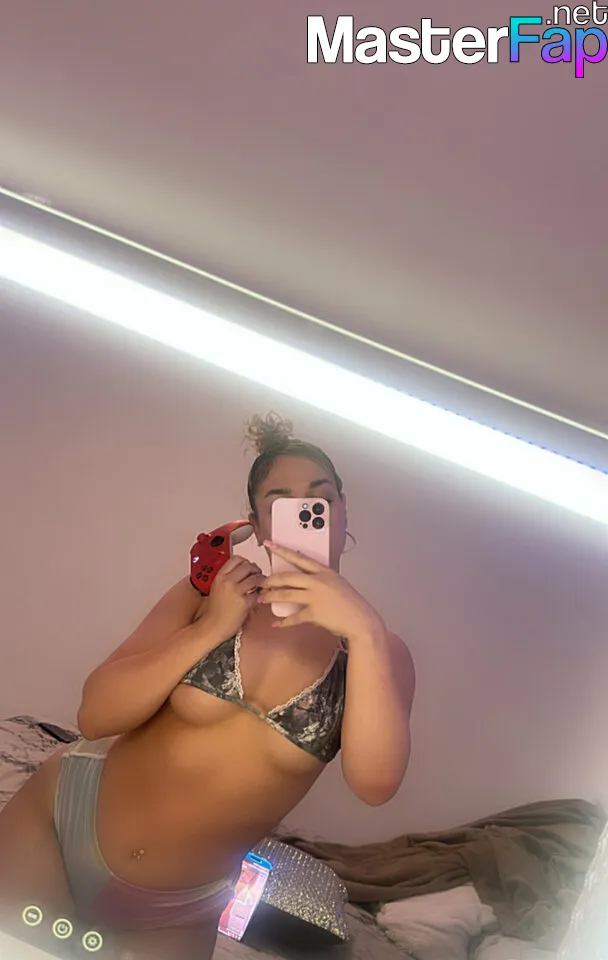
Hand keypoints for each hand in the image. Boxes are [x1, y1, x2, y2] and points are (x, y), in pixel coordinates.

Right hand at [204, 556, 263, 639]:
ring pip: (256, 578)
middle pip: (248, 566)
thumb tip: (242, 571)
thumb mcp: (216, 588)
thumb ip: (227, 578)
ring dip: (261, 581)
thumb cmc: (215, 610)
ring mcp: (236, 592)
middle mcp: (227, 581)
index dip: (246, 562)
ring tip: (260, 585)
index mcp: (220, 576)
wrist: (212, 626)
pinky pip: (258, 593)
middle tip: (257, 575)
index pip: (237, 559)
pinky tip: (258, 597)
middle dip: (256, 570)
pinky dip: (260, 595)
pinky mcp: (244, 603)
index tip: (249, 566)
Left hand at [259, 541, 383, 638]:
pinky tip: (276, 623)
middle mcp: (318, 581)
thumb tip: (304, 579)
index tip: (270, 544)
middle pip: (287, 577)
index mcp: (324, 571)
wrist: (360, 620)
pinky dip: (283, 621)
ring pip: (286, 594)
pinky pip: (293, 617)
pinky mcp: (314, 613)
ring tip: (262, 599)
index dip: (282, 551)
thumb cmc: (350, 603)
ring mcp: (315, 597)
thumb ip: (320, 579)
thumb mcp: (337, 583)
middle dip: (271, 580)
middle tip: (263, 583)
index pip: (299, 557)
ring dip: (271, 597)